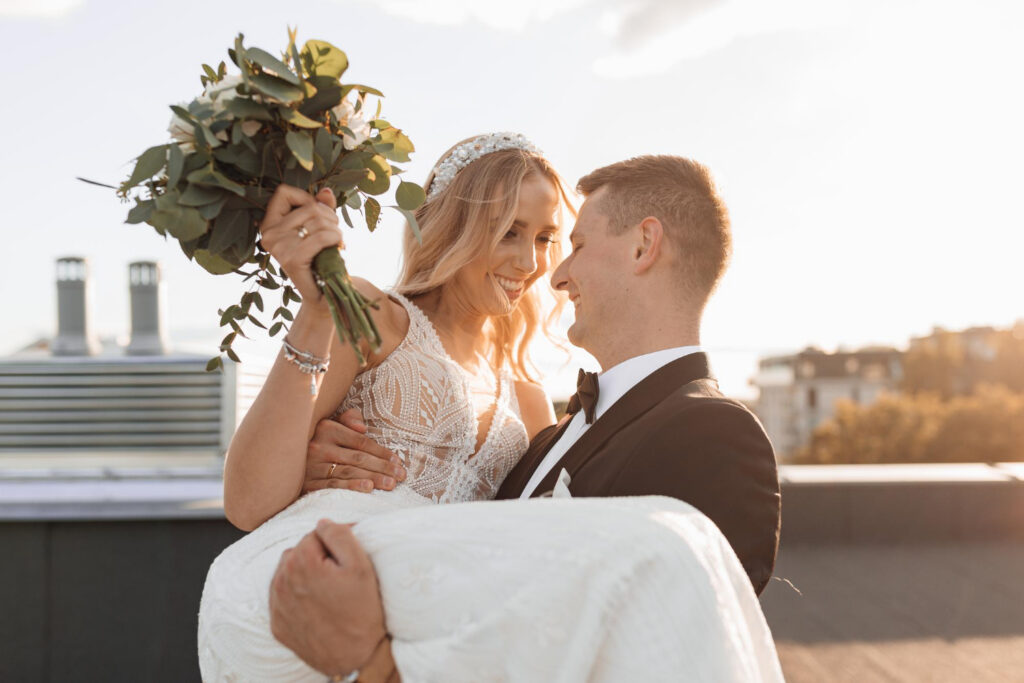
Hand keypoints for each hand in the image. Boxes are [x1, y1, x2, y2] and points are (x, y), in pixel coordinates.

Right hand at [259, 185, 342, 314]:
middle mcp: (268, 234)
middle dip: (330, 218)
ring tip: (336, 243)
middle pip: (308, 207)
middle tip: (334, 235)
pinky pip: (321, 237)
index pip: (283, 192)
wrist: (323, 295)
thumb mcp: (320, 228)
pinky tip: (338, 246)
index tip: (318, 214)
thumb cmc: (320, 259)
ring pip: (318, 221)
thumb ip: (321, 208)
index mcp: (269, 224)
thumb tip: (326, 191)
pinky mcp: (292, 259)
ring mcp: (278, 247)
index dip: (306, 198)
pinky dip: (335, 238)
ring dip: (336, 230)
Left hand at [269, 520, 386, 676]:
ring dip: (304, 575)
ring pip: (288, 573)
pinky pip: (283, 598)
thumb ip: (340, 534)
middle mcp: (281, 580)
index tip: (346, 561)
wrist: (355, 657)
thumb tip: (323, 523)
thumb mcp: (361, 566)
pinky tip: (316, 605)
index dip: (334, 544)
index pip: (315, 534)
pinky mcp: (277, 623)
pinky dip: (296, 596)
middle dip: (317, 558)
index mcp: (301, 561)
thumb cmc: (362, 612)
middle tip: (339, 577)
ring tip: (328, 591)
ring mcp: (277, 604)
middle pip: (299, 552)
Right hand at [305, 409, 407, 493]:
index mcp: (326, 428)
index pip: (361, 442)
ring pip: (349, 472)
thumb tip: (362, 428)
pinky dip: (352, 487)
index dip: (382, 452)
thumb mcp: (330, 424)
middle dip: (383, 468)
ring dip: (373, 478)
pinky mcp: (307, 483)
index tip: (398, 462)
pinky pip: (333, 486)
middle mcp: (318, 446)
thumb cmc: (317, 441)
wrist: (284, 461)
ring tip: (391, 484)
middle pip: (358, 458)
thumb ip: (348, 419)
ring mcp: (312, 465)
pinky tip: (368, 489)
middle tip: (401, 476)